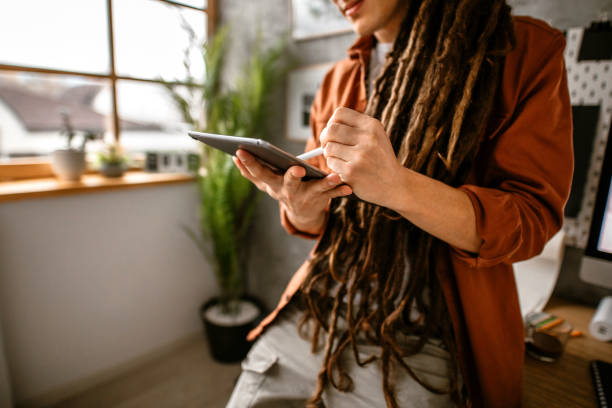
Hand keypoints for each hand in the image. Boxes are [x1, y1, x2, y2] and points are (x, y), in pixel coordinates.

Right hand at [233, 149, 351, 233]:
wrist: (303, 214)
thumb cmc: (283, 189)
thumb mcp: (266, 183)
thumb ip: (251, 172)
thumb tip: (235, 157)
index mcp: (273, 185)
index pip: (259, 174)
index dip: (250, 163)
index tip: (241, 151)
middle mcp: (288, 192)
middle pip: (288, 184)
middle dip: (292, 177)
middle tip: (297, 169)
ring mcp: (306, 197)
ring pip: (316, 189)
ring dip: (325, 183)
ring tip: (334, 177)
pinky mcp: (322, 199)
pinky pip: (333, 194)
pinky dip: (340, 191)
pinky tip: (348, 186)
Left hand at [321, 107, 402, 206]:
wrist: (394, 184)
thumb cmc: (380, 159)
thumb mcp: (376, 136)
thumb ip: (356, 127)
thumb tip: (328, 126)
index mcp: (372, 126)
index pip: (340, 114)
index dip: (331, 123)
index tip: (333, 132)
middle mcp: (367, 138)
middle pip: (331, 130)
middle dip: (325, 138)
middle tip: (328, 146)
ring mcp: (360, 156)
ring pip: (328, 147)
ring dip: (329, 154)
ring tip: (338, 159)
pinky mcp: (352, 172)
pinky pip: (331, 162)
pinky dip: (333, 165)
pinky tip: (343, 168)